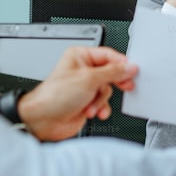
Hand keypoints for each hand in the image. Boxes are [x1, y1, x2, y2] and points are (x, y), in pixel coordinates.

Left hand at [17, 46, 137, 141]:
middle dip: (115, 83)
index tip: (133, 71)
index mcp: (80, 56)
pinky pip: (102, 103)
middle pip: (110, 72)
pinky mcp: (86, 102)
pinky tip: (93, 111)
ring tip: (91, 104)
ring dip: (101, 100)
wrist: (42, 120)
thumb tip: (129, 67)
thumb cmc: (54, 96)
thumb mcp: (89, 79)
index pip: (108, 55)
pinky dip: (100, 108)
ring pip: (107, 90)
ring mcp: (84, 87)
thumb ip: (113, 72)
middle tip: (126, 85)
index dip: (121, 63)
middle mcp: (82, 70)